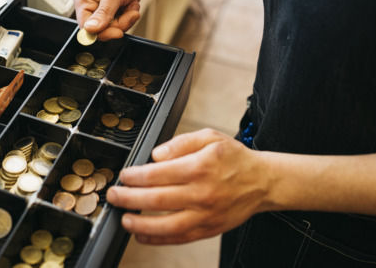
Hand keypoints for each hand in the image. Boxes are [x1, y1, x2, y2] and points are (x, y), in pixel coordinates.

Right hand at [73, 0, 152, 40]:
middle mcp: (91, 4)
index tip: (118, 32)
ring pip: (113, 27)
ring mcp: (102, 7)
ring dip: (126, 18)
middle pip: (101, 29)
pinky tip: (132, 2)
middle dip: (119, 23)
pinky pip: (120, 22)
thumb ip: (103, 13)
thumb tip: (89, 30)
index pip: (86, 27)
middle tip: (131, 12)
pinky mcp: (113, 9)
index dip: (102, 33)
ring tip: (131, 3)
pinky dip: (129, 15)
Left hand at [106, 128, 271, 244]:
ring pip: (166, 224)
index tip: (123, 175)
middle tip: (113, 196)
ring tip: (123, 219)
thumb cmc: (234, 158)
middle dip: (128, 198)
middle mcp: (201, 193)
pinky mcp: (209, 229)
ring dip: (140, 224)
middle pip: (156, 199)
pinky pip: (180, 238)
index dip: (135, 176)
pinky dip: (158, 239)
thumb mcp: (210, 137)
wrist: (263, 182)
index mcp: (199, 167)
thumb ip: (180, 142)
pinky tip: (142, 235)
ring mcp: (205, 214)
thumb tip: (155, 155)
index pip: (158, 174)